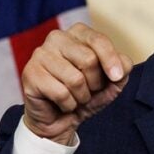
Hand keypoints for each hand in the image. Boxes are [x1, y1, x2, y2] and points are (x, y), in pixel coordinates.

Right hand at [21, 23, 133, 144]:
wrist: (61, 120)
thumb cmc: (85, 94)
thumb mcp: (111, 82)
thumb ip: (122, 69)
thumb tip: (123, 65)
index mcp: (77, 33)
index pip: (98, 40)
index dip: (111, 60)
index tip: (116, 77)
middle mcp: (57, 38)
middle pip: (89, 60)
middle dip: (94, 83)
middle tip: (87, 90)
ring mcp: (40, 54)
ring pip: (75, 79)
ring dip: (81, 97)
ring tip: (74, 97)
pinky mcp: (30, 74)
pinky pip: (61, 93)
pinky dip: (68, 105)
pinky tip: (61, 103)